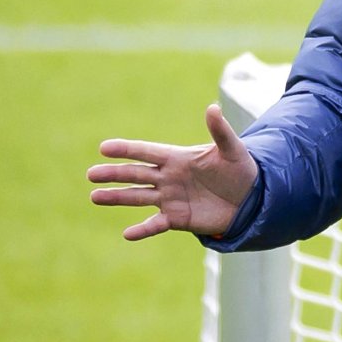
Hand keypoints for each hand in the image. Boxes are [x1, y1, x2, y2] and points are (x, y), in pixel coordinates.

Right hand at [88, 104, 259, 240]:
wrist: (249, 198)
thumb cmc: (239, 169)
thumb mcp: (232, 149)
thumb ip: (220, 131)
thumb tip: (212, 107)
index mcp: (177, 158)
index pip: (147, 151)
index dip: (127, 149)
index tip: (104, 147)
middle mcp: (168, 177)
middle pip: (136, 174)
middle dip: (114, 173)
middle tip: (91, 173)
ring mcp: (170, 198)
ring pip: (138, 197)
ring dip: (117, 198)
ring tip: (95, 196)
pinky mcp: (177, 218)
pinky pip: (155, 224)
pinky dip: (142, 229)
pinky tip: (127, 234)